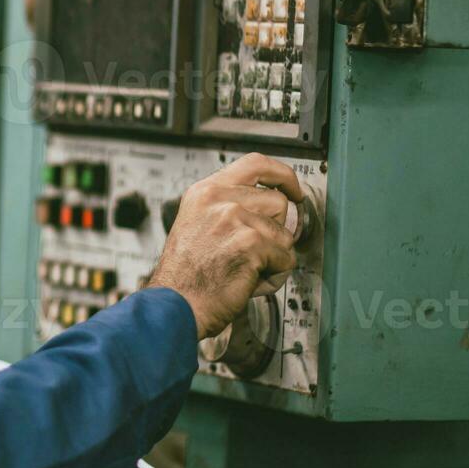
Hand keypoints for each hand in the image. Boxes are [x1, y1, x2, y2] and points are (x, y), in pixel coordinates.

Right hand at [146, 153, 300, 338]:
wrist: (175, 304)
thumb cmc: (185, 276)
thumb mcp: (198, 224)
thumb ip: (228, 208)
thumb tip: (272, 208)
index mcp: (205, 192)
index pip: (255, 164)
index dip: (283, 175)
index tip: (293, 190)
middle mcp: (219, 199)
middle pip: (278, 202)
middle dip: (276, 230)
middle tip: (255, 251)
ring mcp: (234, 218)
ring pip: (285, 234)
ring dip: (274, 257)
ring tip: (246, 270)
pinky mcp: (251, 242)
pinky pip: (286, 258)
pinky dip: (274, 275)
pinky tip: (249, 281)